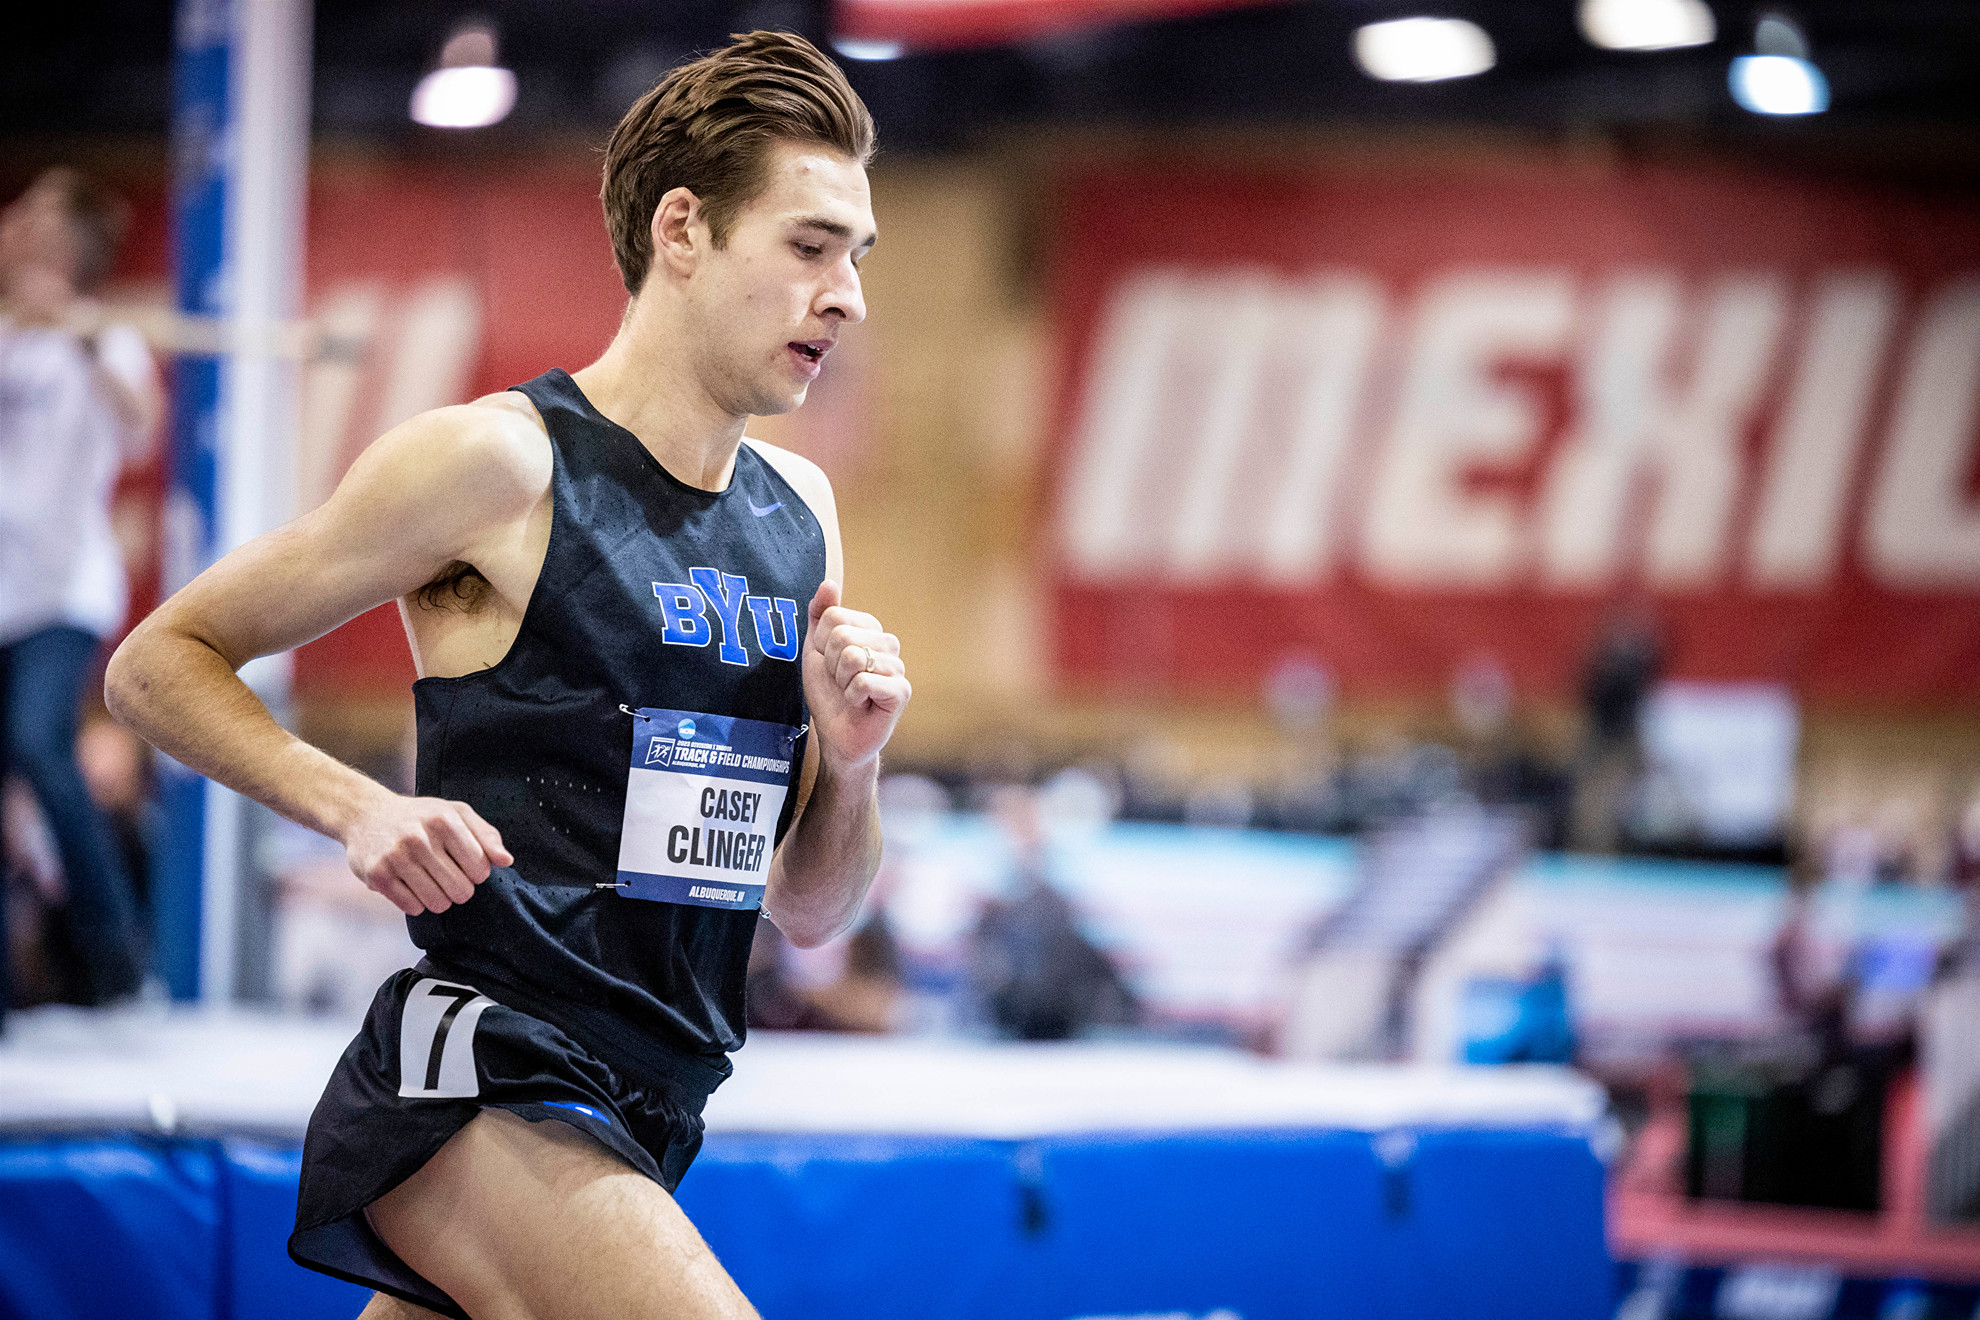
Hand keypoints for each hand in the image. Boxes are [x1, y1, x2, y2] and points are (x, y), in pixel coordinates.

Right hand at [342, 792, 512, 914]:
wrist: (366, 815)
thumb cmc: (420, 816)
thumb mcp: (456, 813)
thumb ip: (486, 835)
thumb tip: (506, 861)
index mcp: (444, 820)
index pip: (480, 868)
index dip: (477, 873)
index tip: (466, 866)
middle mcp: (419, 838)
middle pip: (461, 889)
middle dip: (460, 889)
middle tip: (448, 877)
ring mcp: (396, 858)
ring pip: (438, 902)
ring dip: (440, 899)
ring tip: (432, 883)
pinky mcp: (378, 876)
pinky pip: (412, 907)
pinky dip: (417, 903)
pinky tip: (412, 887)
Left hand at [802, 580, 910, 774]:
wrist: (837, 735)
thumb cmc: (829, 693)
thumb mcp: (815, 650)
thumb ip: (820, 615)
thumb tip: (829, 582)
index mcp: (870, 630)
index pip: (833, 617)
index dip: (820, 644)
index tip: (829, 664)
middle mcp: (888, 644)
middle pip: (842, 635)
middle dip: (830, 664)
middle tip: (840, 682)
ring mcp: (897, 667)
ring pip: (853, 657)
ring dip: (841, 681)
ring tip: (850, 693)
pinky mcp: (901, 691)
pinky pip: (864, 681)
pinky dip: (852, 696)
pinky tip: (860, 704)